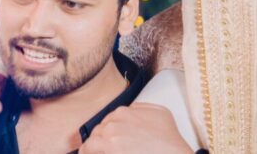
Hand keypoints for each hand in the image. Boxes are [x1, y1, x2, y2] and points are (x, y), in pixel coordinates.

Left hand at [79, 103, 193, 153]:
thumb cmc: (168, 138)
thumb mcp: (159, 112)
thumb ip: (140, 108)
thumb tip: (130, 109)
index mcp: (124, 112)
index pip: (106, 121)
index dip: (107, 133)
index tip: (109, 141)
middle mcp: (114, 123)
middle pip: (97, 132)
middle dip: (100, 141)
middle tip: (104, 151)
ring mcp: (110, 138)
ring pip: (90, 143)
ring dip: (93, 150)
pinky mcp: (110, 150)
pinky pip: (88, 151)